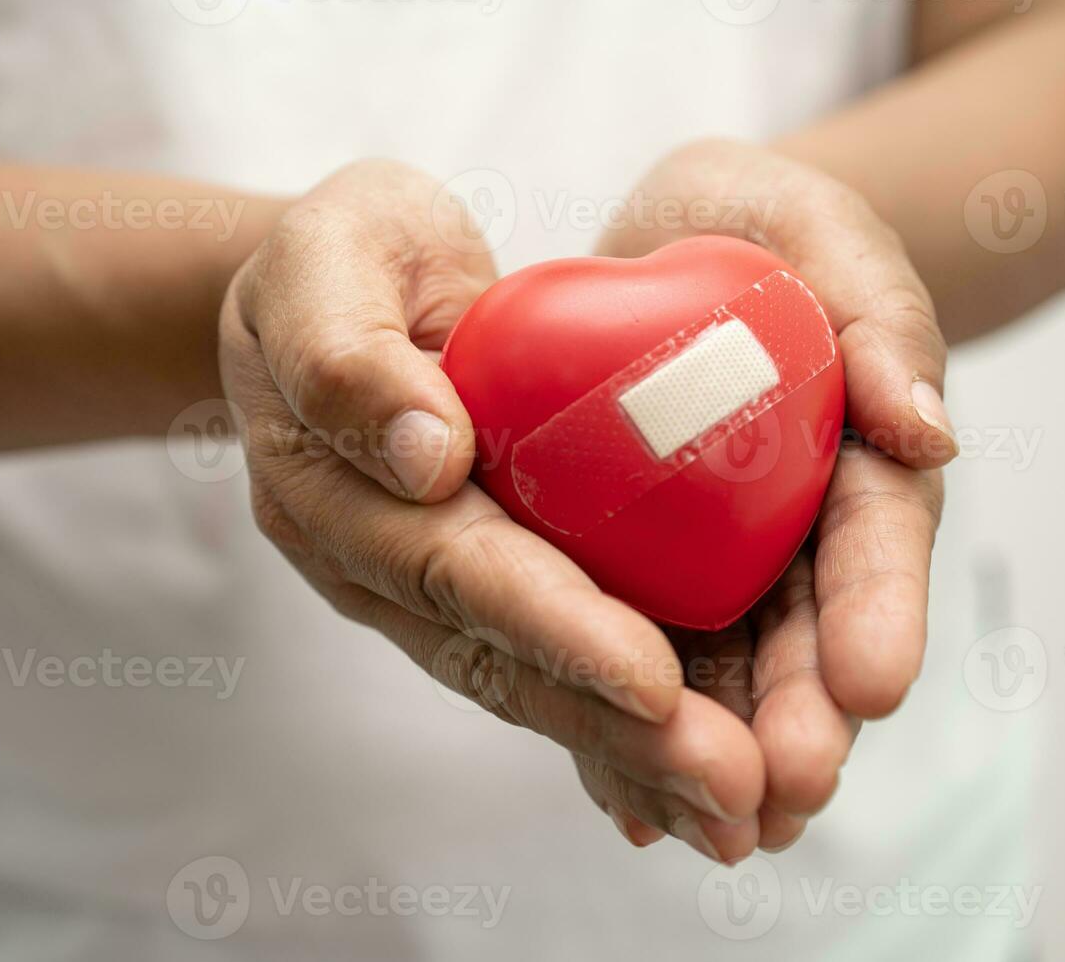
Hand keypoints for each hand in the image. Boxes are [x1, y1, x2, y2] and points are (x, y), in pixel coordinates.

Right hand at [218, 160, 765, 856]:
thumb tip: (430, 457)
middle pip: (499, 658)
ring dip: (630, 753)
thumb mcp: (327, 253)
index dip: (551, 625)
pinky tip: (694, 781)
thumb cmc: (339, 254)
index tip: (652, 679)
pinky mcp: (474, 589)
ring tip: (738, 811)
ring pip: (526, 682)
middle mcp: (374, 563)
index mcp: (330, 487)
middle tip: (732, 787)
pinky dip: (616, 727)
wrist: (340, 292)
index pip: (450, 566)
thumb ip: (347, 351)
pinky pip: (542, 663)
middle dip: (615, 728)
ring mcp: (421, 588)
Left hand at [581, 140, 951, 853]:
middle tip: (785, 791)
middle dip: (800, 715)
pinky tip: (622, 797)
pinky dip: (630, 723)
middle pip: (808, 635)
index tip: (873, 683)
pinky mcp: (644, 573)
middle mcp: (798, 532)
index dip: (880, 612)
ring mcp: (722, 563)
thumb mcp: (820, 231)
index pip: (877, 541)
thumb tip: (927, 426)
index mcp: (860, 458)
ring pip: (727, 669)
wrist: (682, 247)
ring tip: (705, 823)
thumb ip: (877, 310)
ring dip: (718, 750)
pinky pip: (642, 650)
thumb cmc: (766, 229)